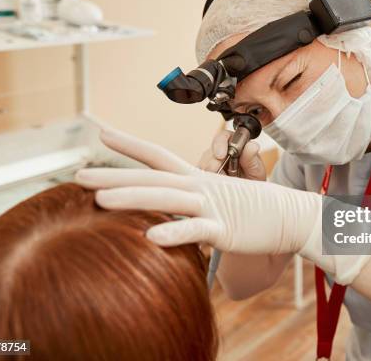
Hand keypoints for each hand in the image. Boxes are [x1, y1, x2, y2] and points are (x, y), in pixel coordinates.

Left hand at [76, 128, 318, 255]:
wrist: (292, 216)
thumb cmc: (256, 210)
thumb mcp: (220, 201)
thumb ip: (193, 204)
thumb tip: (167, 210)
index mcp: (198, 178)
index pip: (159, 155)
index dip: (130, 144)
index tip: (102, 133)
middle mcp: (201, 186)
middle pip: (152, 176)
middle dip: (114, 174)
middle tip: (78, 175)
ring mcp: (212, 205)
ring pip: (167, 198)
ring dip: (132, 197)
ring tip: (99, 200)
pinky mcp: (224, 228)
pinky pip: (196, 230)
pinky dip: (174, 232)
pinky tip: (149, 237)